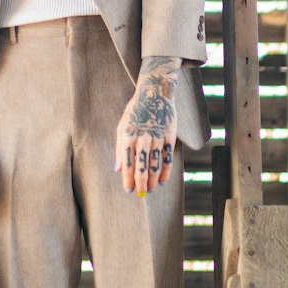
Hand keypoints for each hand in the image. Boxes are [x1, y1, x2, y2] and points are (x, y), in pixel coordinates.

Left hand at [114, 56, 180, 195]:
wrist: (154, 94)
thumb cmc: (135, 112)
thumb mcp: (122, 127)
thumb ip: (120, 149)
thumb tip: (118, 169)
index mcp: (127, 138)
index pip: (127, 166)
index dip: (128, 181)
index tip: (128, 190)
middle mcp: (142, 140)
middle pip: (141, 170)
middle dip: (141, 185)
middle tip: (141, 194)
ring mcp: (156, 140)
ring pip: (155, 167)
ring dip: (153, 182)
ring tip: (151, 189)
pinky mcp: (168, 138)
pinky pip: (168, 160)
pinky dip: (166, 173)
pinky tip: (163, 181)